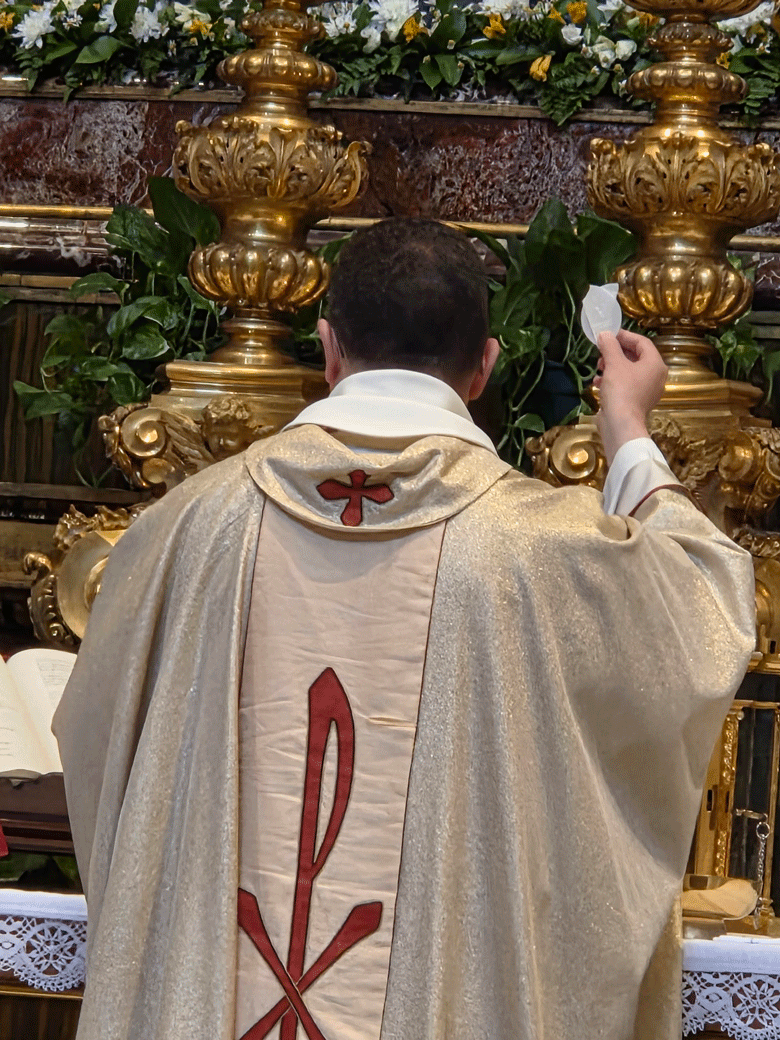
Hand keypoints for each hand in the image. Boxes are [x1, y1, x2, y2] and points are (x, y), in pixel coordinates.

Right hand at [593, 329, 667, 464]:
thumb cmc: (621, 390)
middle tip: (601, 352)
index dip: (624, 336)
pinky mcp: (637, 401)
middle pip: (636, 356)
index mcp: (655, 364)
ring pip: (629, 371)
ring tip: (598, 368)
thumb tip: (605, 334)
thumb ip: (610, 346)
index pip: (642, 342)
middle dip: (616, 352)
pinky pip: (626, 384)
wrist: (621, 424)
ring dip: (612, 366)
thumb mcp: (614, 363)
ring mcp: (647, 390)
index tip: (608, 334)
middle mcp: (655, 376)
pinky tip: (598, 382)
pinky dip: (613, 380)